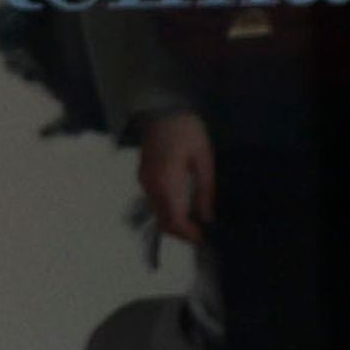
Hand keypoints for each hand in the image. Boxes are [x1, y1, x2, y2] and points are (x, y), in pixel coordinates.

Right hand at [138, 112, 214, 243]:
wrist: (161, 110)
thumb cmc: (187, 130)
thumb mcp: (204, 159)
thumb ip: (205, 190)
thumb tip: (206, 216)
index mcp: (167, 182)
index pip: (174, 219)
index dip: (188, 233)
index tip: (202, 239)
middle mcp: (151, 186)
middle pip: (162, 220)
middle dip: (180, 232)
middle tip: (199, 234)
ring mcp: (144, 182)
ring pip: (157, 212)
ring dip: (173, 221)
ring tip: (193, 222)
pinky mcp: (143, 176)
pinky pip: (155, 201)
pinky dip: (167, 210)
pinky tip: (182, 206)